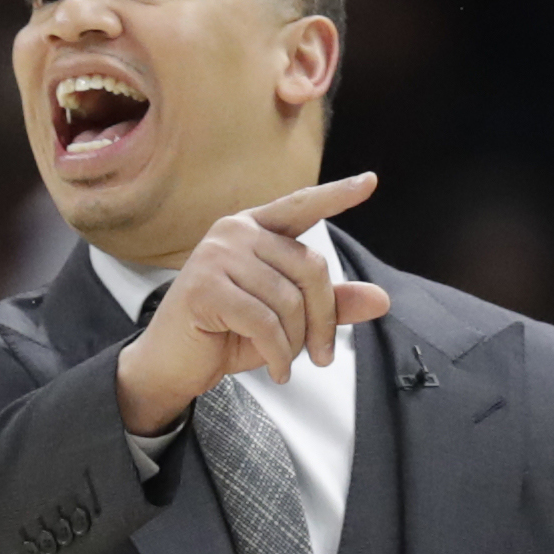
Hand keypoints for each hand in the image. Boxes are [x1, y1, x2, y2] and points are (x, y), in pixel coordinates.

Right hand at [114, 173, 392, 430]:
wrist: (172, 365)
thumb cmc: (225, 335)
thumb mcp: (286, 320)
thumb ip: (330, 305)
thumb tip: (381, 299)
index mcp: (254, 229)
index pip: (301, 205)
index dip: (336, 195)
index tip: (369, 183)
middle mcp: (235, 232)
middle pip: (311, 267)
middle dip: (324, 319)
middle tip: (323, 355)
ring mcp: (216, 256)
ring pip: (289, 300)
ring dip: (297, 343)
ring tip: (286, 362)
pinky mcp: (205, 288)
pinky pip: (265, 324)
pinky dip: (278, 355)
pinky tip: (277, 371)